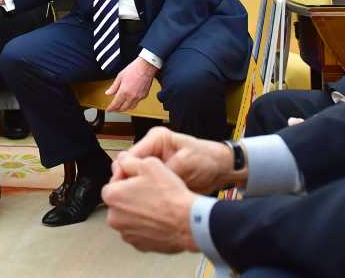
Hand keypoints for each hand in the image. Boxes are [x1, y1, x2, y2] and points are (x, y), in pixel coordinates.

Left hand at [102, 155, 198, 253]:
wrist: (188, 222)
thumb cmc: (169, 195)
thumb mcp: (149, 164)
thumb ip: (130, 161)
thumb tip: (123, 159)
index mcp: (112, 196)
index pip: (113, 182)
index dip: (128, 177)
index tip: (140, 177)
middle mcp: (114, 218)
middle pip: (121, 201)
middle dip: (132, 195)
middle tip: (151, 190)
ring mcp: (127, 233)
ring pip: (130, 217)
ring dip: (139, 211)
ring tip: (158, 204)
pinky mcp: (140, 245)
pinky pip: (140, 231)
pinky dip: (147, 225)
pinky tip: (160, 218)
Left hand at [104, 57, 157, 112]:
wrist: (146, 66)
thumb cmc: (134, 69)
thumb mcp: (120, 77)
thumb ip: (114, 87)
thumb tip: (108, 92)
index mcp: (124, 92)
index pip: (115, 105)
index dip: (111, 109)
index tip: (108, 110)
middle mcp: (132, 96)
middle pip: (123, 108)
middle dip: (117, 110)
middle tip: (114, 108)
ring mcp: (139, 97)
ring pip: (131, 107)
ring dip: (125, 108)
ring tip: (121, 105)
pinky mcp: (144, 95)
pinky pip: (137, 103)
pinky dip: (132, 103)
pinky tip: (130, 99)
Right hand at [112, 127, 237, 193]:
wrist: (220, 169)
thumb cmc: (207, 160)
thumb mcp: (187, 162)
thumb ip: (167, 169)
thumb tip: (148, 179)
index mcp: (156, 139)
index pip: (130, 155)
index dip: (124, 172)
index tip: (124, 188)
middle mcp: (151, 149)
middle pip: (128, 167)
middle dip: (128, 184)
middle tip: (130, 200)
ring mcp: (153, 163)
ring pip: (134, 178)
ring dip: (136, 191)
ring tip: (139, 204)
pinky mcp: (156, 176)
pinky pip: (144, 186)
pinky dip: (144, 195)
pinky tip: (147, 204)